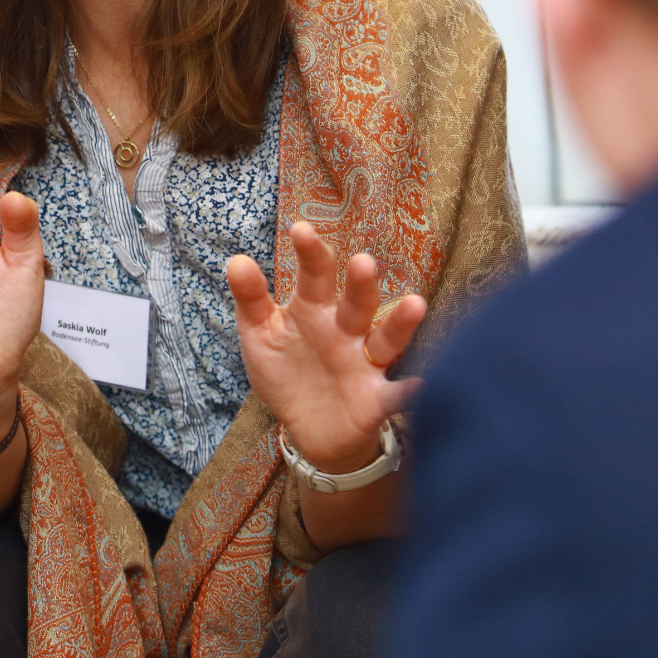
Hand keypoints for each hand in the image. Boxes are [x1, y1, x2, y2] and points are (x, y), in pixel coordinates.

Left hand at [228, 222, 426, 472]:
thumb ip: (251, 299)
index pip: (314, 276)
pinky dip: (409, 393)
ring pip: (386, 339)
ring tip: (415, 304)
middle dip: (361, 284)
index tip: (301, 230)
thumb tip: (236, 260)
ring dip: (400, 324)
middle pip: (356, 303)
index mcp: (314, 309)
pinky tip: (422, 388)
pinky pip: (396, 395)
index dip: (310, 253)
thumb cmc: (287, 370)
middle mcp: (345, 330)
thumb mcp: (261, 334)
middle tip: (363, 262)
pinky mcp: (376, 399)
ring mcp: (365, 363)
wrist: (309, 427)